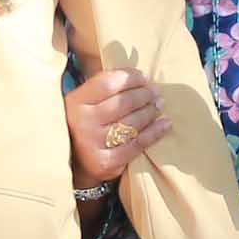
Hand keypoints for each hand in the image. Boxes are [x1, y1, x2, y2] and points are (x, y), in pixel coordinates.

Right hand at [64, 67, 168, 187]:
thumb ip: (104, 88)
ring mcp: (94, 143)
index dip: (131, 78)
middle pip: (124, 102)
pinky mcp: (106, 162)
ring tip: (159, 105)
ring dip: (151, 111)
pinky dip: (155, 132)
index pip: (108, 83)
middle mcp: (83, 122)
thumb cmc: (85, 124)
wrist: (74, 164)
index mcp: (76, 102)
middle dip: (145, 94)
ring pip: (133, 122)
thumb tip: (140, 75)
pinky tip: (165, 124)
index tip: (144, 77)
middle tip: (156, 92)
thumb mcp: (85, 103)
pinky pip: (138, 144)